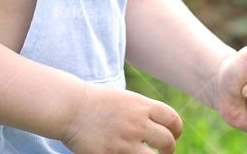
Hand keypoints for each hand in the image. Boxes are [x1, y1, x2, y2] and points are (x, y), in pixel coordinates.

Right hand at [61, 83, 182, 153]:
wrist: (70, 107)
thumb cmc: (96, 103)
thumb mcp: (124, 99)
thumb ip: (142, 111)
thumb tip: (161, 126)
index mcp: (141, 105)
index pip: (172, 119)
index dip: (176, 130)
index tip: (173, 135)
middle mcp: (137, 122)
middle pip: (168, 141)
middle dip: (168, 149)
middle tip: (163, 152)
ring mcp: (125, 141)